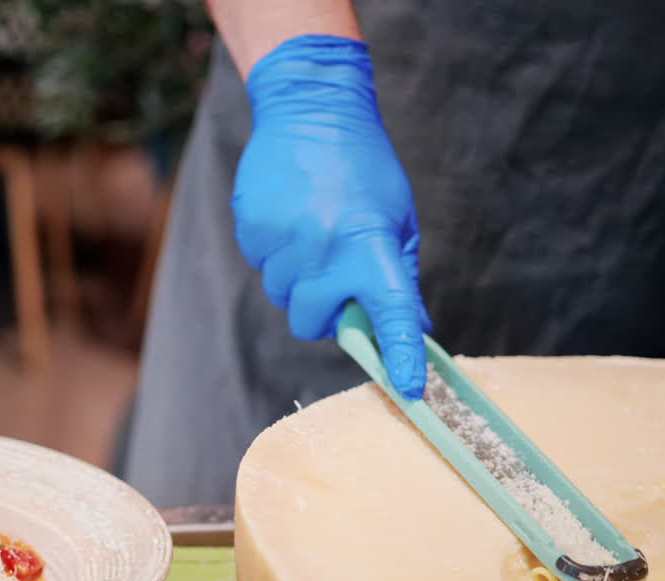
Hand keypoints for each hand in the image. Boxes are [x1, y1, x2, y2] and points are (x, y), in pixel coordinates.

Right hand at [232, 35, 429, 397]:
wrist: (310, 109)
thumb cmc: (363, 166)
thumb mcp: (398, 217)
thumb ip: (401, 275)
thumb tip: (413, 327)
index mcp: (371, 246)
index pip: (391, 315)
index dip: (399, 355)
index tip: (407, 387)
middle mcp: (325, 250)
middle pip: (312, 322)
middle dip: (323, 311)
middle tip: (336, 280)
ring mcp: (283, 241)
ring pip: (283, 294)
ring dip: (298, 279)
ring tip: (311, 231)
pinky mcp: (252, 229)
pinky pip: (262, 264)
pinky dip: (276, 252)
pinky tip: (290, 216)